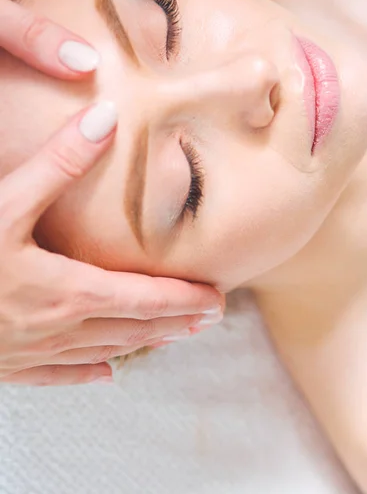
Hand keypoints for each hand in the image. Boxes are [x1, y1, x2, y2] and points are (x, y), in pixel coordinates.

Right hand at [0, 103, 222, 385]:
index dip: (184, 299)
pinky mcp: (7, 367)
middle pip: (133, 327)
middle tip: (211, 319)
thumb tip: (103, 118)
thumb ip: (56, 165)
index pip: (145, 299)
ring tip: (175, 338)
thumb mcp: (3, 203)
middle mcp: (58, 328)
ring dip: (144, 343)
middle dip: (176, 322)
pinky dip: (88, 373)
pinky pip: (59, 375)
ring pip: (105, 351)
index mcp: (67, 291)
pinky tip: (106, 374)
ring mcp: (32, 353)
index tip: (217, 298)